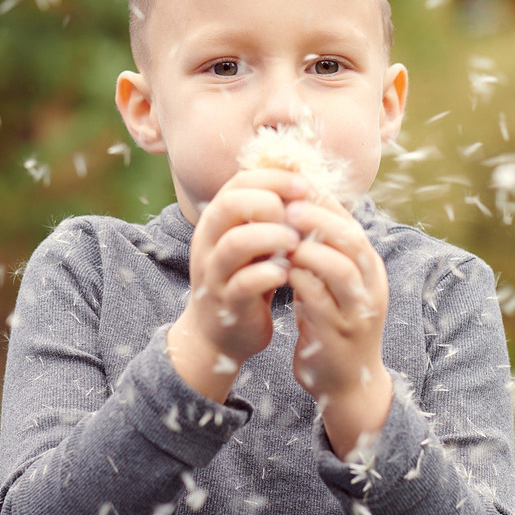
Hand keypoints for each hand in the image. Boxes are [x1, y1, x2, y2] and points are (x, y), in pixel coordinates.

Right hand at [167, 169, 308, 402]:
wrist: (219, 335)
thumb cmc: (245, 279)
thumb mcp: (254, 242)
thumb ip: (269, 216)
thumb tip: (305, 182)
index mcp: (217, 221)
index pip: (239, 182)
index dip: (273, 178)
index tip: (305, 186)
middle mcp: (209, 242)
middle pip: (229, 204)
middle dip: (268, 202)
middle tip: (297, 217)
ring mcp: (214, 273)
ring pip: (234, 243)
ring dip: (271, 237)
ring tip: (296, 243)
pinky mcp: (226, 303)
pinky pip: (243, 283)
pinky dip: (268, 275)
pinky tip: (287, 274)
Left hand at [283, 196, 392, 458]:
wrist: (348, 383)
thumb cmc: (334, 325)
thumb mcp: (335, 285)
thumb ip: (323, 253)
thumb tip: (298, 207)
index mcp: (371, 270)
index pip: (352, 225)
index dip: (324, 205)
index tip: (294, 189)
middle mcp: (371, 287)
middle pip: (352, 241)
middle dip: (319, 220)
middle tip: (287, 207)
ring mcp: (358, 312)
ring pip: (340, 269)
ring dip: (309, 250)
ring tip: (282, 239)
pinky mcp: (339, 335)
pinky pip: (319, 300)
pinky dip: (299, 281)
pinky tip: (280, 272)